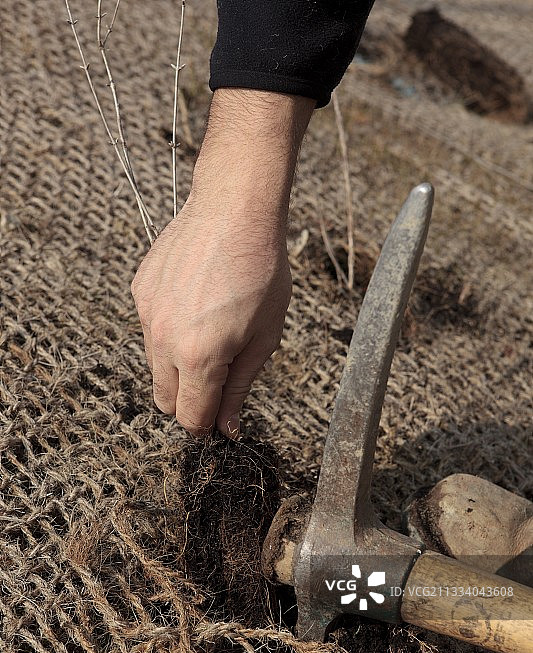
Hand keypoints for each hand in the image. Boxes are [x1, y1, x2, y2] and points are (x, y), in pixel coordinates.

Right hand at [131, 196, 290, 436]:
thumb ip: (239, 387)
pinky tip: (196, 306)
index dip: (206, 425)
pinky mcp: (140, 292)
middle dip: (189, 402)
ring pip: (155, 366)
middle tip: (217, 381)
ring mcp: (147, 314)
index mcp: (199, 357)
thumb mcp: (264, 338)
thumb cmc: (262, 272)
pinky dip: (170, 332)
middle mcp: (165, 340)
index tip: (218, 421)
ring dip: (178, 367)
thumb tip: (226, 428)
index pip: (190, 417)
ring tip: (211, 334)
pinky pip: (150, 330)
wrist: (235, 210)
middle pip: (165, 400)